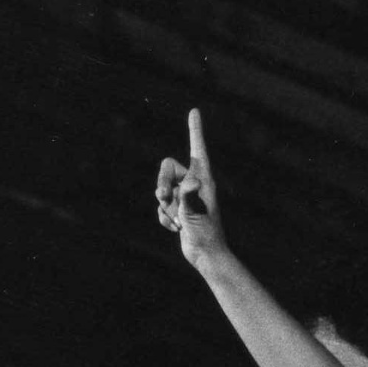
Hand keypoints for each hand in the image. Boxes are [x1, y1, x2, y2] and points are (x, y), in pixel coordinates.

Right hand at [154, 108, 225, 266]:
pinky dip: (165, 219)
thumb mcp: (195, 213)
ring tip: (178, 221)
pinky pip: (162, 207)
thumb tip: (190, 182)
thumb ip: (189, 197)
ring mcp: (185, 197)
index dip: (195, 130)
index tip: (195, 111)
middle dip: (161, 183)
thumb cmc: (205, 233)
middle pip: (167, 169)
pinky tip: (177, 229)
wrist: (205, 255)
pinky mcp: (178, 210)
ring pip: (162, 190)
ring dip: (165, 207)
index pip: (197, 148)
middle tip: (164, 198)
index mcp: (203, 178)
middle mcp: (194, 184)